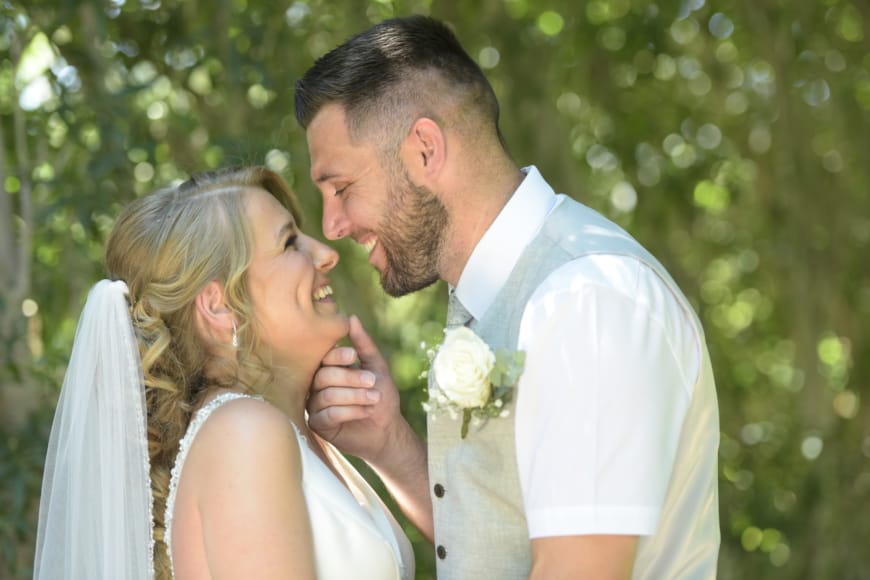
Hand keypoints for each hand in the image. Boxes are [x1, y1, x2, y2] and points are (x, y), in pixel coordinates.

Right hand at [308, 315, 401, 462]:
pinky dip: (349, 411)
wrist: (387, 429)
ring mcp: (315, 405)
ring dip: (354, 395)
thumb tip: (351, 318)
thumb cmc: (381, 396)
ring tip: (374, 397)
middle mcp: (318, 385)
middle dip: (351, 378)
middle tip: (373, 381)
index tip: (353, 356)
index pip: (324, 358)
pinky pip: (327, 414)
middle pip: (324, 376)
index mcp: (330, 368)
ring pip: (326, 395)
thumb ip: (364, 344)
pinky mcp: (318, 425)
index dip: (337, 356)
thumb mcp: (377, 367)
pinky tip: (365, 411)